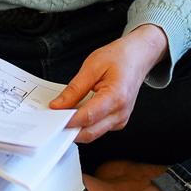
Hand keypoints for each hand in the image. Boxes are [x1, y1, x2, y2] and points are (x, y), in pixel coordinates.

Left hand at [49, 25, 167, 144]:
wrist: (138, 57)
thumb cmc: (119, 57)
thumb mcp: (92, 66)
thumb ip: (74, 89)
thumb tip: (58, 105)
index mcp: (117, 96)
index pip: (88, 116)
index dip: (68, 120)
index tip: (52, 117)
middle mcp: (121, 112)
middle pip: (89, 132)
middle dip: (69, 128)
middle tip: (52, 119)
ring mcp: (121, 119)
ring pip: (93, 133)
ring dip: (76, 128)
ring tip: (62, 114)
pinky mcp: (118, 121)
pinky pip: (98, 129)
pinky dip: (84, 124)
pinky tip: (76, 113)